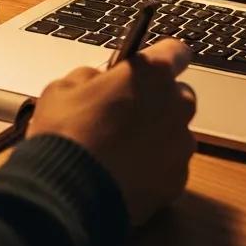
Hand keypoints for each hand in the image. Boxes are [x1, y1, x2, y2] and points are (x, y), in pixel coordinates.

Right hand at [26, 38, 196, 224]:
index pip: (176, 51)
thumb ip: (94, 77)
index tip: (143, 68)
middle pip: (178, 95)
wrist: (67, 193)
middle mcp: (176, 107)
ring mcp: (180, 147)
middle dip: (158, 100)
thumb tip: (102, 82)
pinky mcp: (177, 182)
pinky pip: (169, 166)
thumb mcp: (65, 86)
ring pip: (175, 133)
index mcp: (153, 74)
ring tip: (120, 149)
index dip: (159, 58)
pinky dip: (153, 167)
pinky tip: (124, 173)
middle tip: (124, 111)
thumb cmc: (66, 132)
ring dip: (156, 135)